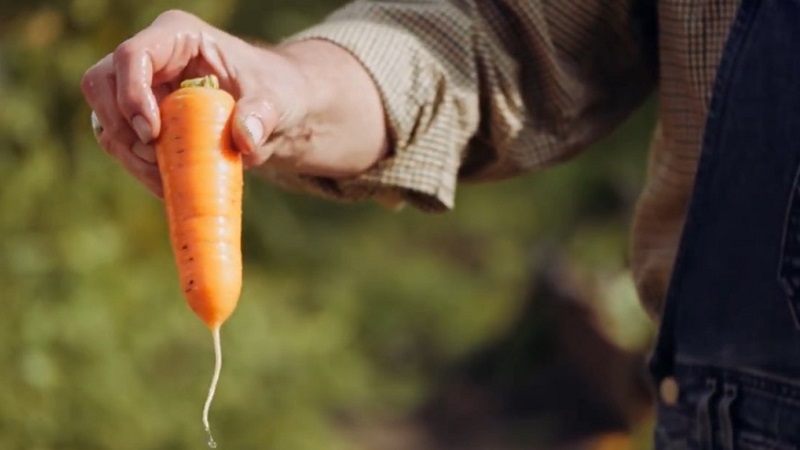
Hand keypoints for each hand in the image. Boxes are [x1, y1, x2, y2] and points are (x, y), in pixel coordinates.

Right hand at [82, 10, 386, 196]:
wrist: (275, 113)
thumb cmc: (276, 93)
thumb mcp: (277, 99)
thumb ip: (262, 114)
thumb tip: (246, 140)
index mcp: (178, 36)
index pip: (133, 55)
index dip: (132, 94)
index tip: (152, 132)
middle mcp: (152, 58)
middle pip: (102, 84)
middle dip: (123, 128)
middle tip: (157, 158)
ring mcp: (140, 88)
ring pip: (106, 120)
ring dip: (129, 155)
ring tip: (167, 178)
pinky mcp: (140, 119)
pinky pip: (121, 145)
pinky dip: (138, 168)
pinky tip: (166, 185)